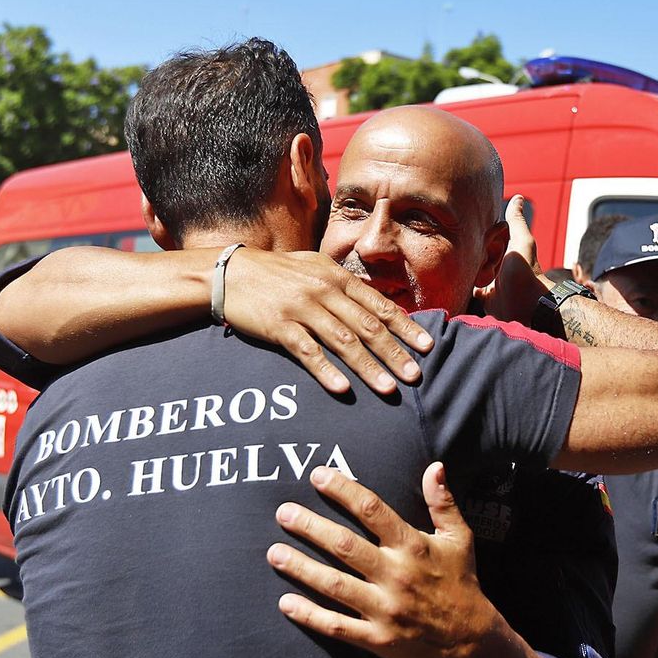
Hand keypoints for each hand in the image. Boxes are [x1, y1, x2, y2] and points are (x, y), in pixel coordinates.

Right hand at [222, 249, 434, 396]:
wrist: (231, 273)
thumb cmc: (278, 273)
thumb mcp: (316, 269)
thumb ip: (345, 286)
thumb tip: (377, 305)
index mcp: (338, 278)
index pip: (380, 305)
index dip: (406, 327)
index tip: (427, 347)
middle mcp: (325, 292)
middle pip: (368, 326)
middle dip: (394, 353)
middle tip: (415, 376)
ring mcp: (302, 309)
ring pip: (343, 341)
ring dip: (368, 367)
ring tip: (388, 389)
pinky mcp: (279, 326)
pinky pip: (307, 351)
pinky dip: (326, 371)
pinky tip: (343, 388)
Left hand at [266, 464, 502, 657]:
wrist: (471, 638)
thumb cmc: (461, 581)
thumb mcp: (459, 538)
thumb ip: (443, 502)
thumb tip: (434, 466)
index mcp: (413, 546)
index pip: (372, 510)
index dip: (343, 490)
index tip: (318, 476)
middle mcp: (396, 575)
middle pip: (344, 546)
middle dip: (310, 527)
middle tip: (282, 513)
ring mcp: (384, 609)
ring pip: (334, 585)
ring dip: (301, 568)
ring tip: (273, 552)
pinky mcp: (377, 638)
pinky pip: (337, 625)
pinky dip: (309, 615)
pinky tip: (285, 602)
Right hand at [475, 196, 553, 325]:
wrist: (527, 306)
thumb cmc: (526, 273)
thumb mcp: (521, 242)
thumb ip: (516, 221)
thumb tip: (518, 197)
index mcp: (506, 249)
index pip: (485, 236)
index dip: (481, 235)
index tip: (476, 235)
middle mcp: (498, 264)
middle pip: (475, 252)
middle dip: (471, 253)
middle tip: (474, 257)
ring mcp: (491, 280)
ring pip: (470, 269)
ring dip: (467, 269)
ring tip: (467, 270)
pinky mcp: (485, 296)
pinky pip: (469, 288)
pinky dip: (464, 285)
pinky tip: (460, 281)